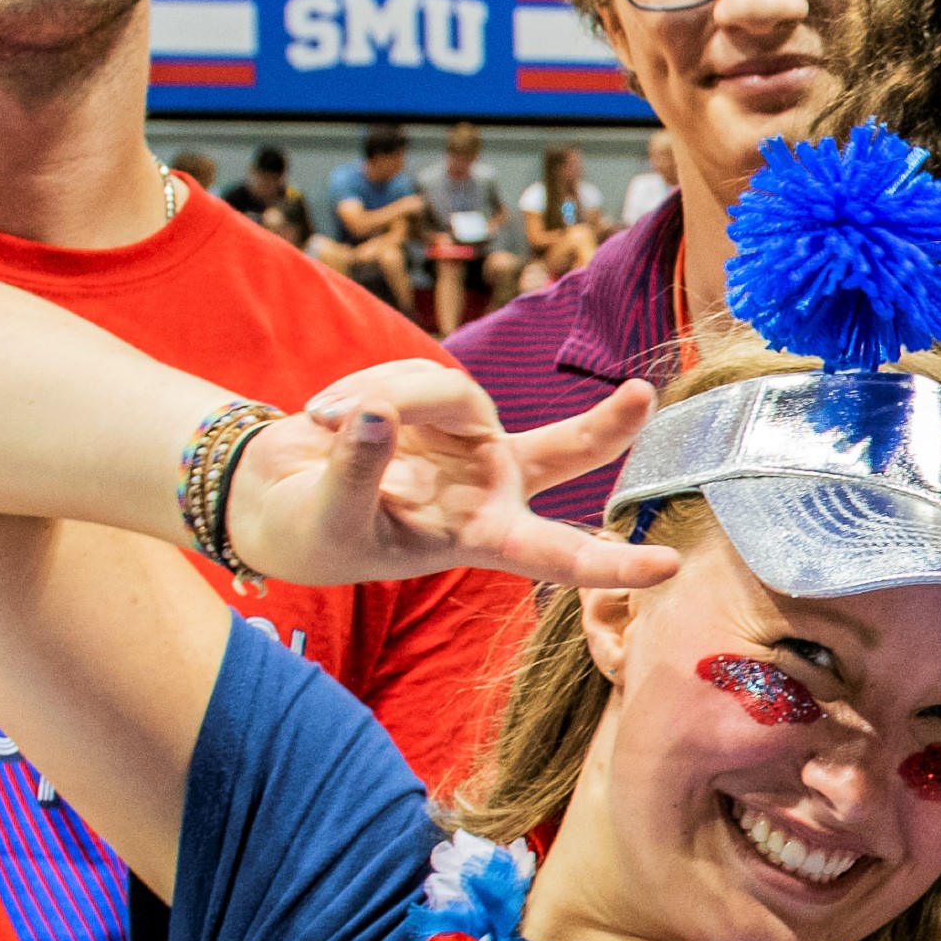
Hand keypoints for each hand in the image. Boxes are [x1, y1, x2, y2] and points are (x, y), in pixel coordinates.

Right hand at [228, 366, 672, 594]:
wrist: (271, 497)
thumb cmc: (310, 533)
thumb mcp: (331, 520)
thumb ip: (357, 473)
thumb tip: (378, 416)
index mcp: (478, 536)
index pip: (557, 555)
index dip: (613, 565)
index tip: (670, 565)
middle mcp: (487, 484)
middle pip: (565, 451)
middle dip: (607, 426)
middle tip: (643, 395)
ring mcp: (465, 439)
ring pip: (455, 391)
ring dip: (387, 394)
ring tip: (324, 420)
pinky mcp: (430, 400)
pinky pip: (412, 374)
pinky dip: (363, 387)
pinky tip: (323, 413)